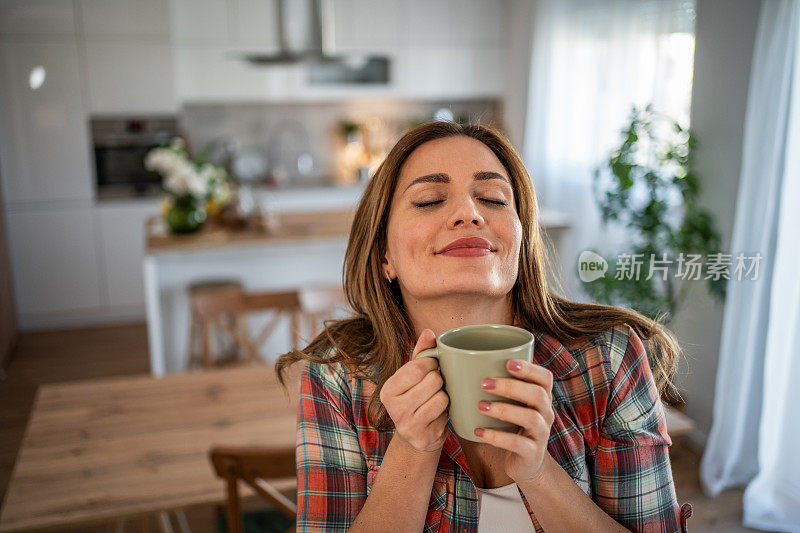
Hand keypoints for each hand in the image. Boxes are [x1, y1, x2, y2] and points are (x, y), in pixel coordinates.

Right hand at [380, 329, 449, 452]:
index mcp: (387, 390)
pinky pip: (446, 415)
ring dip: (445, 396)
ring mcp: (408, 425)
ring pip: (442, 397)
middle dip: (440, 380)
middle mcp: (394, 409)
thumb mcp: (413, 376)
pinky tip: (439, 415)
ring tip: (437, 400)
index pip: (417, 367)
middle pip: (433, 381)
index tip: (434, 367)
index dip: (432, 363)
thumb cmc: (416, 399)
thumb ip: (421, 353)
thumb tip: (429, 332)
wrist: (416, 438)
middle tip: (436, 385)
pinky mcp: (424, 438)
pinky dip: (447, 412)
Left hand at [474, 359, 554, 483]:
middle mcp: (546, 413)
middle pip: (538, 394)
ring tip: (480, 406)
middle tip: (484, 383)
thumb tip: (459, 364)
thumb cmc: (510, 425)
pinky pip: (518, 443)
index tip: (508, 362)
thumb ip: (497, 386)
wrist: (522, 462)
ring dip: (504, 409)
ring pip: (531, 418)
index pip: (545, 378)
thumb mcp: (510, 404)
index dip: (530, 368)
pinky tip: (478, 431)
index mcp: (542, 397)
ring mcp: (541, 434)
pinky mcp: (532, 454)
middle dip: (511, 386)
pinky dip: (496, 437)